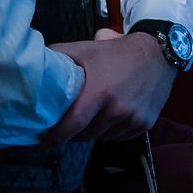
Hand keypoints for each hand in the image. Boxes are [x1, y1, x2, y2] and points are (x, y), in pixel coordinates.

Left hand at [43, 28, 175, 143]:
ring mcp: (133, 119)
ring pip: (103, 137)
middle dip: (73, 133)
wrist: (158, 54)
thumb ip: (60, 55)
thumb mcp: (86, 48)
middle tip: (66, 126)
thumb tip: (34, 63)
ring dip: (93, 132)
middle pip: (86, 134)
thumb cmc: (116, 51)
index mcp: (99, 92)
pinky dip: (111, 132)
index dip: (57, 137)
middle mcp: (117, 109)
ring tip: (89, 119)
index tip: (44, 143)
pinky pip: (120, 137)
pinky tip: (108, 118)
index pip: (73, 124)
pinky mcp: (145, 124)